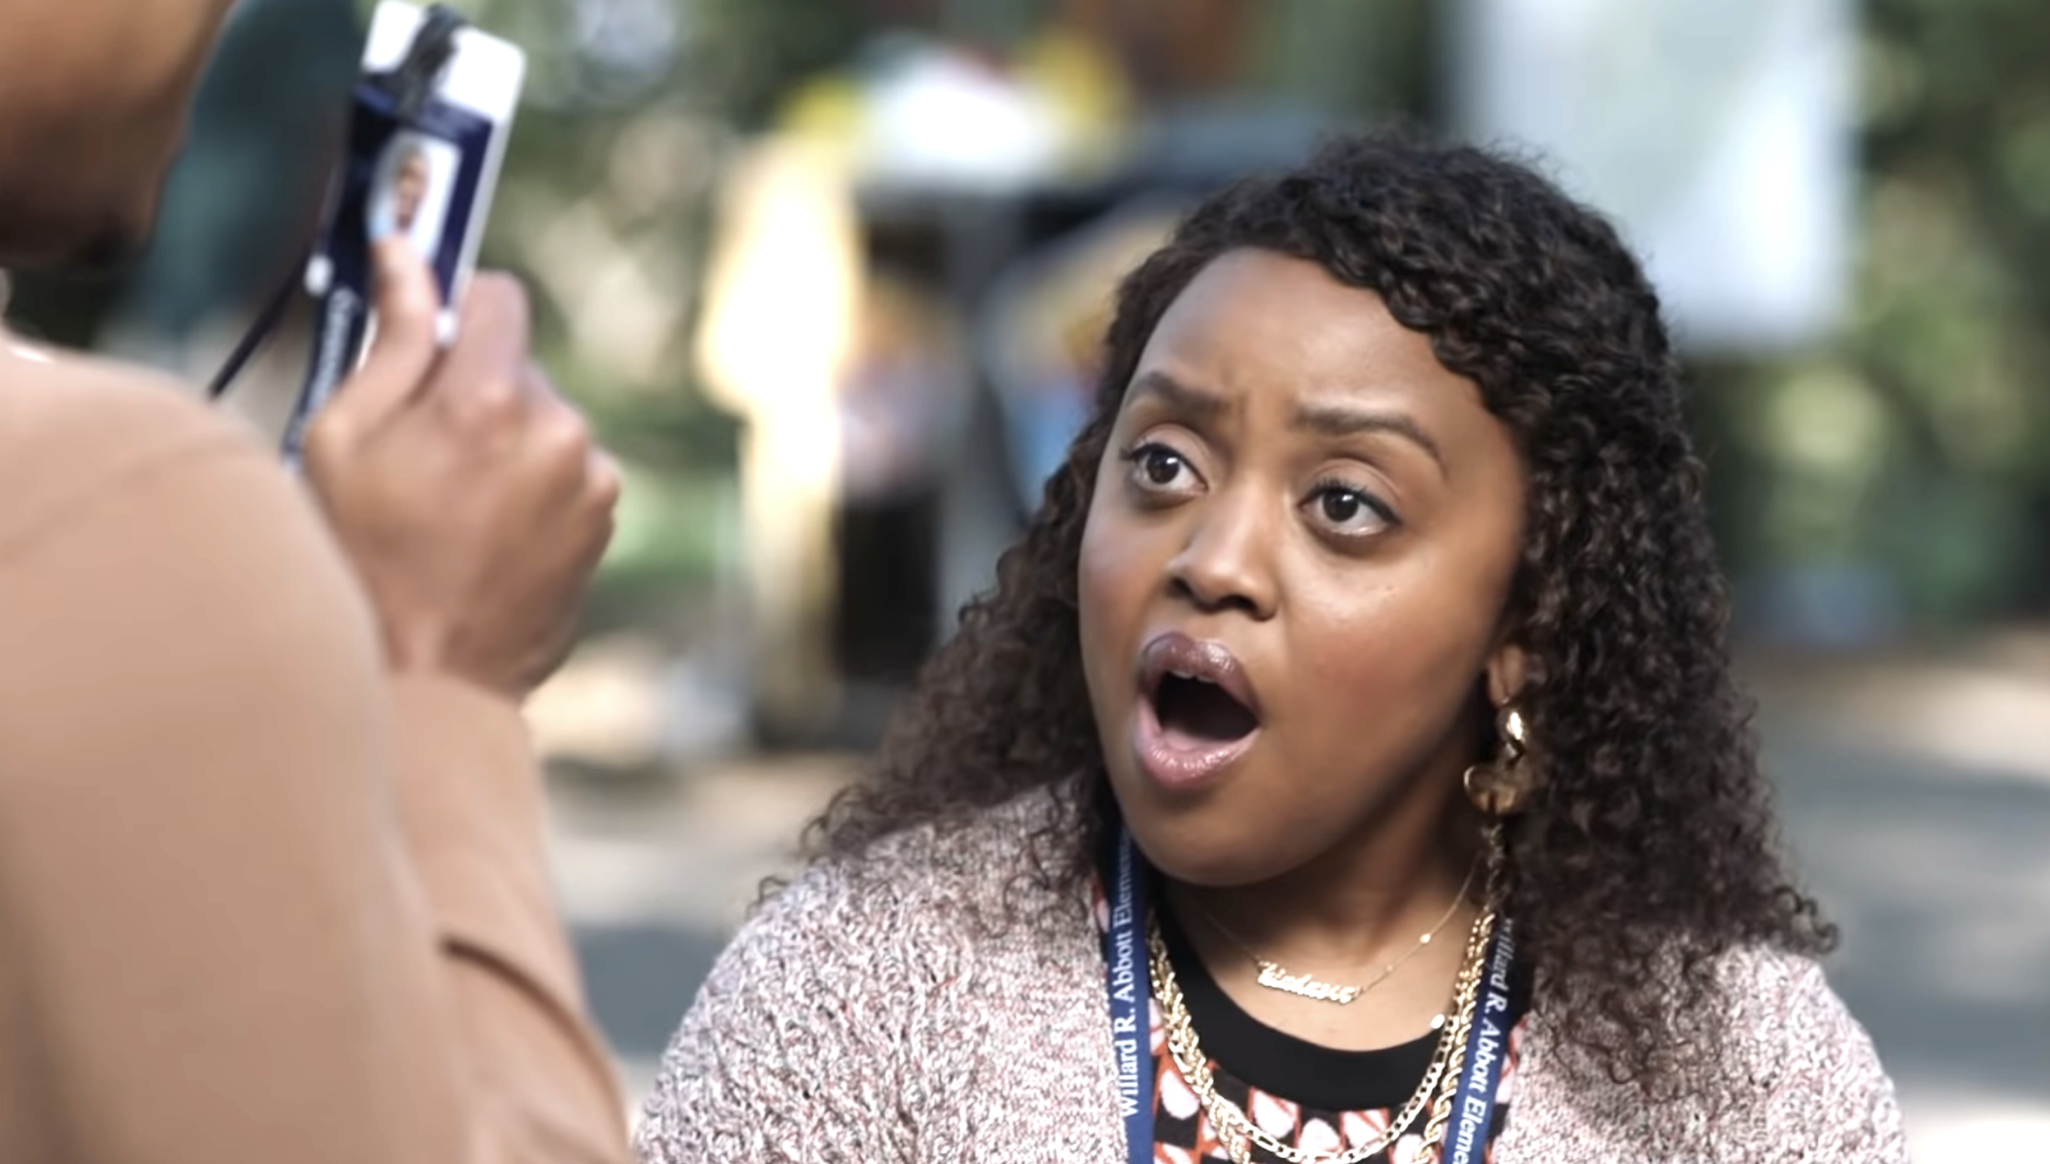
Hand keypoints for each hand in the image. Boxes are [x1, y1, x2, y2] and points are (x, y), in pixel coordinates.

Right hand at [304, 239, 619, 700]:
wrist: (428, 678)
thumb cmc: (363, 558)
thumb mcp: (345, 438)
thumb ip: (393, 341)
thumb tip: (406, 255)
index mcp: (492, 400)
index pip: (499, 297)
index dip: (459, 308)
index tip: (432, 336)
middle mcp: (560, 431)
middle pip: (518, 366)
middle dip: (473, 391)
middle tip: (419, 455)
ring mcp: (593, 480)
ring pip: (542, 422)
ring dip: (505, 444)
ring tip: (451, 509)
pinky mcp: (607, 520)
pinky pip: (566, 471)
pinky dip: (531, 486)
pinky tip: (485, 535)